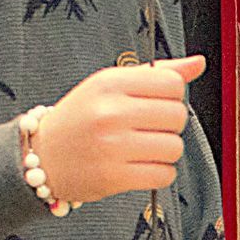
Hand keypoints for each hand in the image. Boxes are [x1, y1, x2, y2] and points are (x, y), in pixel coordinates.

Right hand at [32, 55, 201, 205]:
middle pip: (178, 116)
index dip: (172, 97)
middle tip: (148, 129)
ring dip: (165, 152)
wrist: (42, 156)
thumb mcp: (110, 85)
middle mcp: (110, 112)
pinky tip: (140, 167)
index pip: (172, 84)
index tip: (155, 104)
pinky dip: (159, 173)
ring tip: (142, 149)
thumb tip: (198, 63)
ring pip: (174, 148)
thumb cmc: (82, 118)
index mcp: (110, 83)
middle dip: (170, 125)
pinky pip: (164, 175)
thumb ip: (155, 74)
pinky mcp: (113, 177)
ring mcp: (111, 146)